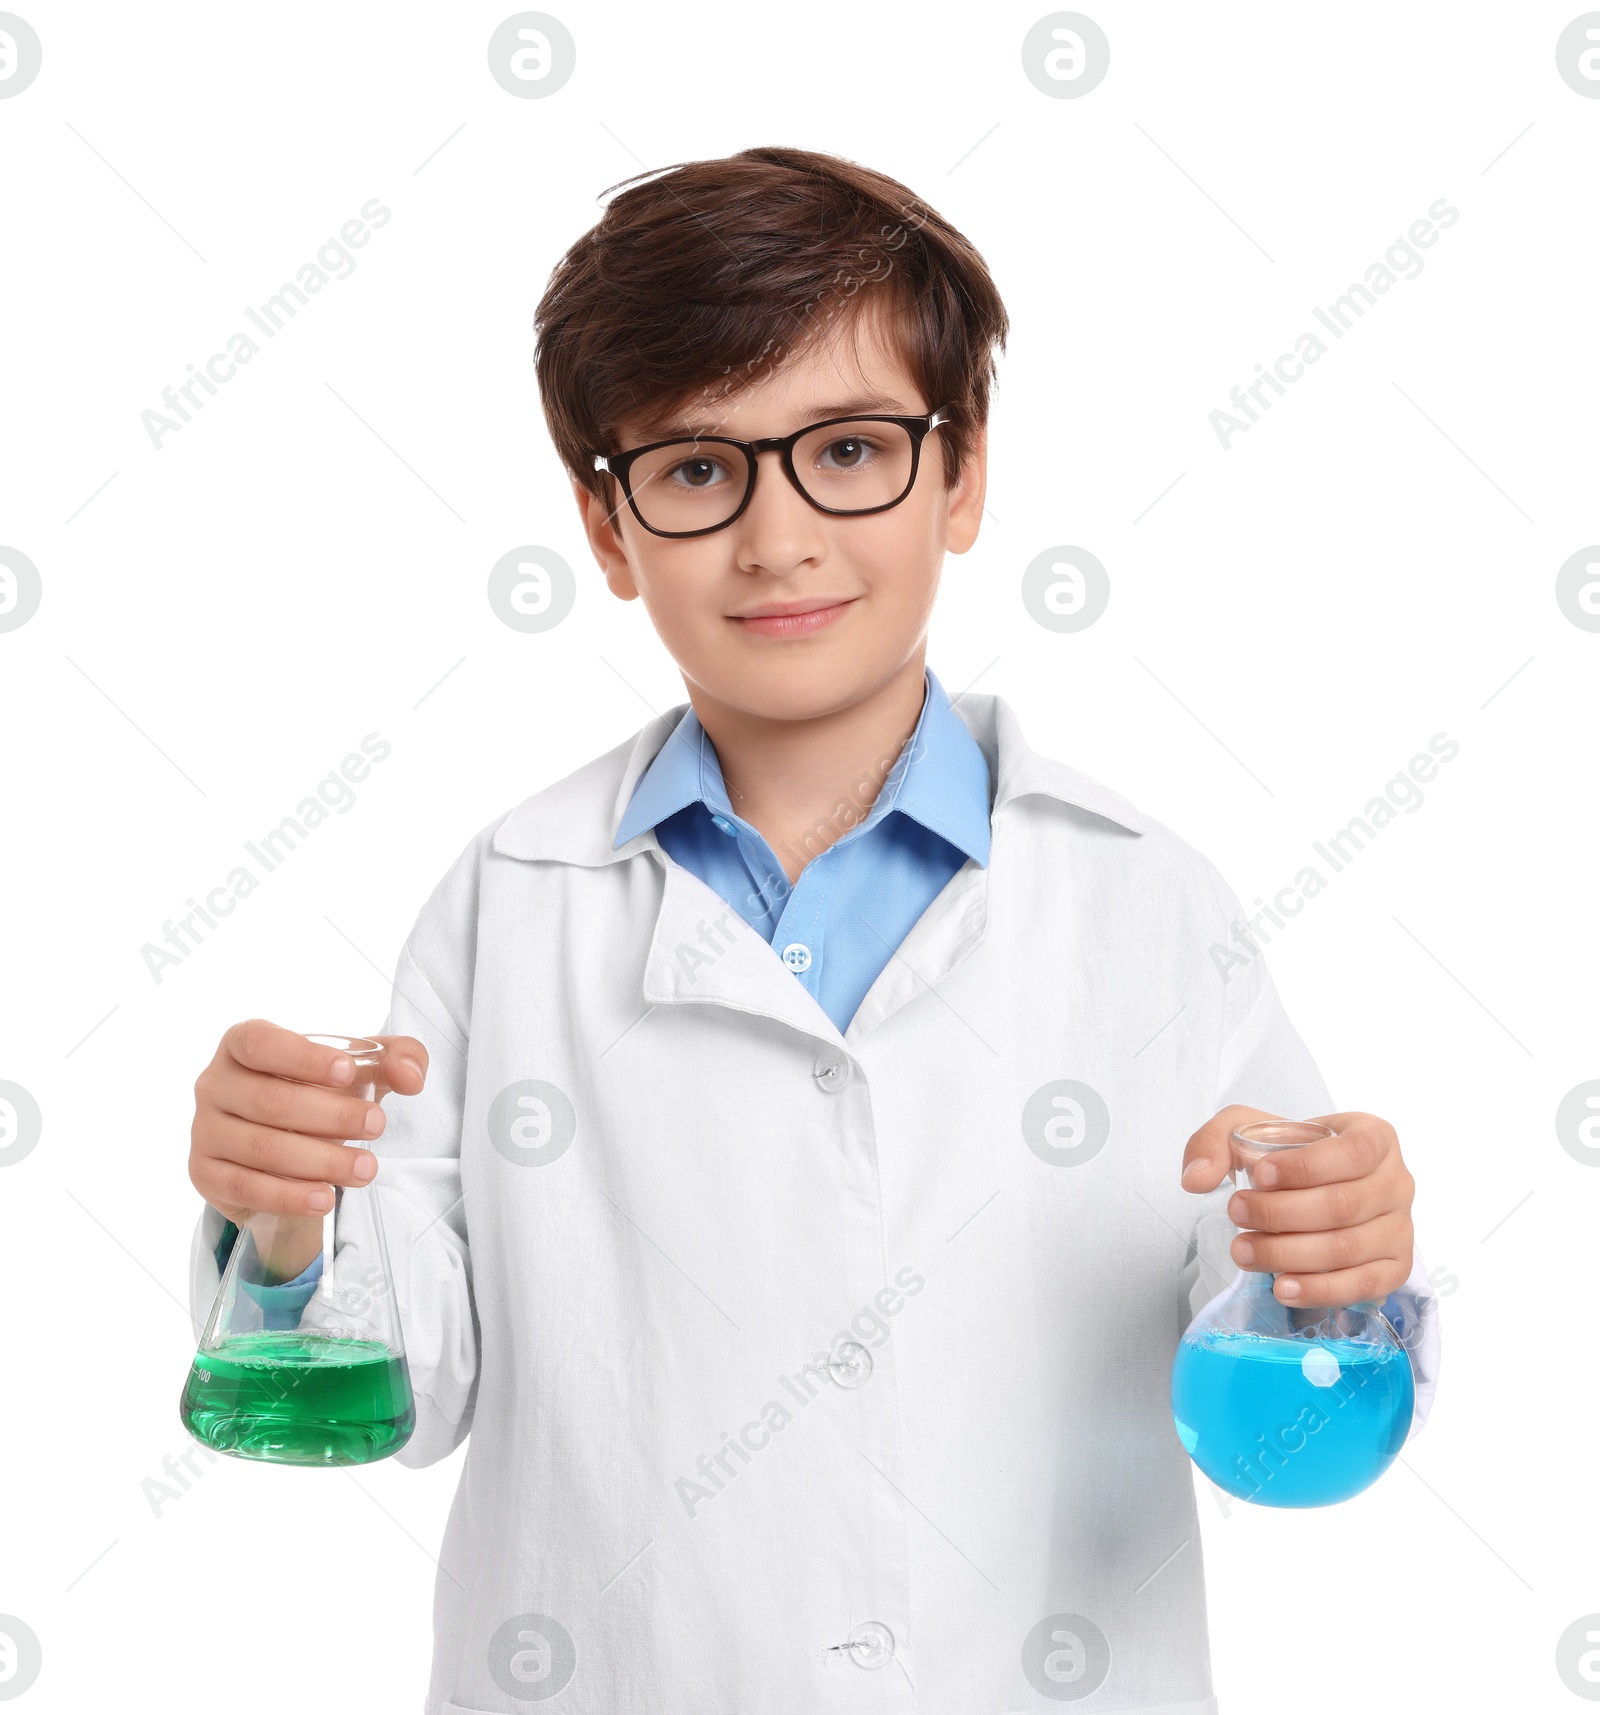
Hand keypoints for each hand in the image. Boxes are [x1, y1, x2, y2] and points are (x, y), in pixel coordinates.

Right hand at [190, 1019, 428, 1225]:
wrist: (290, 1143)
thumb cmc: (322, 1089)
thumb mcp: (363, 1067)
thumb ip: (397, 1058)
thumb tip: (411, 1076)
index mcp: (242, 1044)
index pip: (261, 1044)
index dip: (303, 1058)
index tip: (350, 1071)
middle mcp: (214, 1083)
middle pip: (270, 1101)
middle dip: (331, 1116)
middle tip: (378, 1125)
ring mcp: (205, 1130)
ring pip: (263, 1149)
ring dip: (320, 1161)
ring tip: (366, 1169)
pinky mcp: (205, 1173)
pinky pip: (246, 1188)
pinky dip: (289, 1196)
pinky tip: (325, 1199)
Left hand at [1179, 1104, 1415, 1306]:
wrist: (1311, 1190)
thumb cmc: (1286, 1156)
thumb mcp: (1247, 1130)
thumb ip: (1214, 1142)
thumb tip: (1196, 1179)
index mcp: (1374, 1138)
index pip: (1351, 1153)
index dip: (1304, 1167)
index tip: (1257, 1175)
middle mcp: (1397, 1182)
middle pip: (1343, 1205)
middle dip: (1280, 1214)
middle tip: (1236, 1213)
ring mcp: (1401, 1228)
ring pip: (1348, 1248)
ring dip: (1288, 1253)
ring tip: (1243, 1250)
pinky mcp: (1394, 1269)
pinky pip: (1362, 1285)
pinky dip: (1319, 1290)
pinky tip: (1281, 1287)